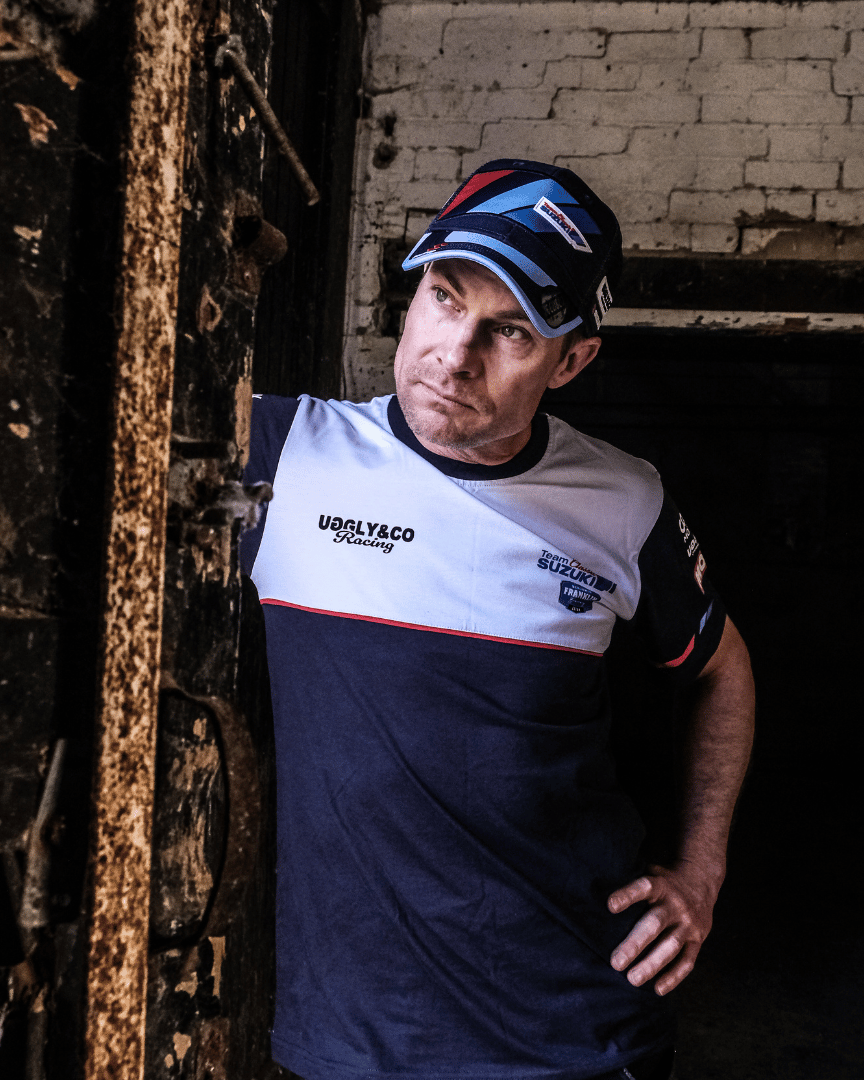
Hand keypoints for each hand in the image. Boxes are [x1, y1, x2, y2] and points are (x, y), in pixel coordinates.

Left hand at [607, 861, 720, 995]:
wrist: (703, 879)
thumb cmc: (664, 879)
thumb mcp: (650, 870)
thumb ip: (631, 882)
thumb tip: (595, 893)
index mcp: (661, 885)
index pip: (644, 887)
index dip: (628, 895)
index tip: (610, 906)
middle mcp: (676, 904)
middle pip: (654, 924)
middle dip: (635, 944)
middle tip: (616, 963)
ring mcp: (689, 923)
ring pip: (671, 946)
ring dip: (652, 965)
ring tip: (632, 980)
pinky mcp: (698, 939)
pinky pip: (687, 961)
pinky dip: (674, 976)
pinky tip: (657, 989)